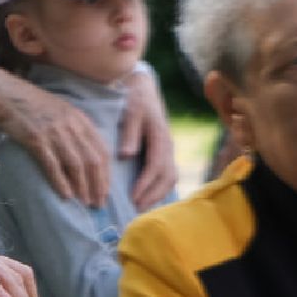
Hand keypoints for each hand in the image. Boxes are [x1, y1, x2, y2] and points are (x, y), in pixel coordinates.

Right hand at [0, 65, 110, 206]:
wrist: (4, 95)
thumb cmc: (29, 104)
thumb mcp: (59, 111)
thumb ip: (74, 128)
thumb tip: (83, 153)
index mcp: (80, 118)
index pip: (102, 150)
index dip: (106, 173)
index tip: (105, 190)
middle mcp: (71, 125)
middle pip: (92, 160)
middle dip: (98, 185)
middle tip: (98, 203)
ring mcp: (54, 132)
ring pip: (76, 165)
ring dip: (83, 187)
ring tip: (84, 203)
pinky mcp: (36, 139)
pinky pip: (53, 165)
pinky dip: (61, 182)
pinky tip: (65, 195)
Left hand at [119, 67, 178, 209]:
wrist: (143, 88)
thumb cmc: (134, 100)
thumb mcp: (130, 111)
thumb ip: (129, 133)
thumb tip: (126, 155)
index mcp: (160, 136)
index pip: (156, 166)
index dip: (146, 184)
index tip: (133, 197)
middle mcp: (168, 145)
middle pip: (167, 176)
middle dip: (152, 194)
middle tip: (135, 208)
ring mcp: (168, 149)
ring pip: (170, 177)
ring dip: (157, 194)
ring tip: (140, 206)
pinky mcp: (165, 152)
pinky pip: (168, 174)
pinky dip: (160, 188)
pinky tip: (147, 197)